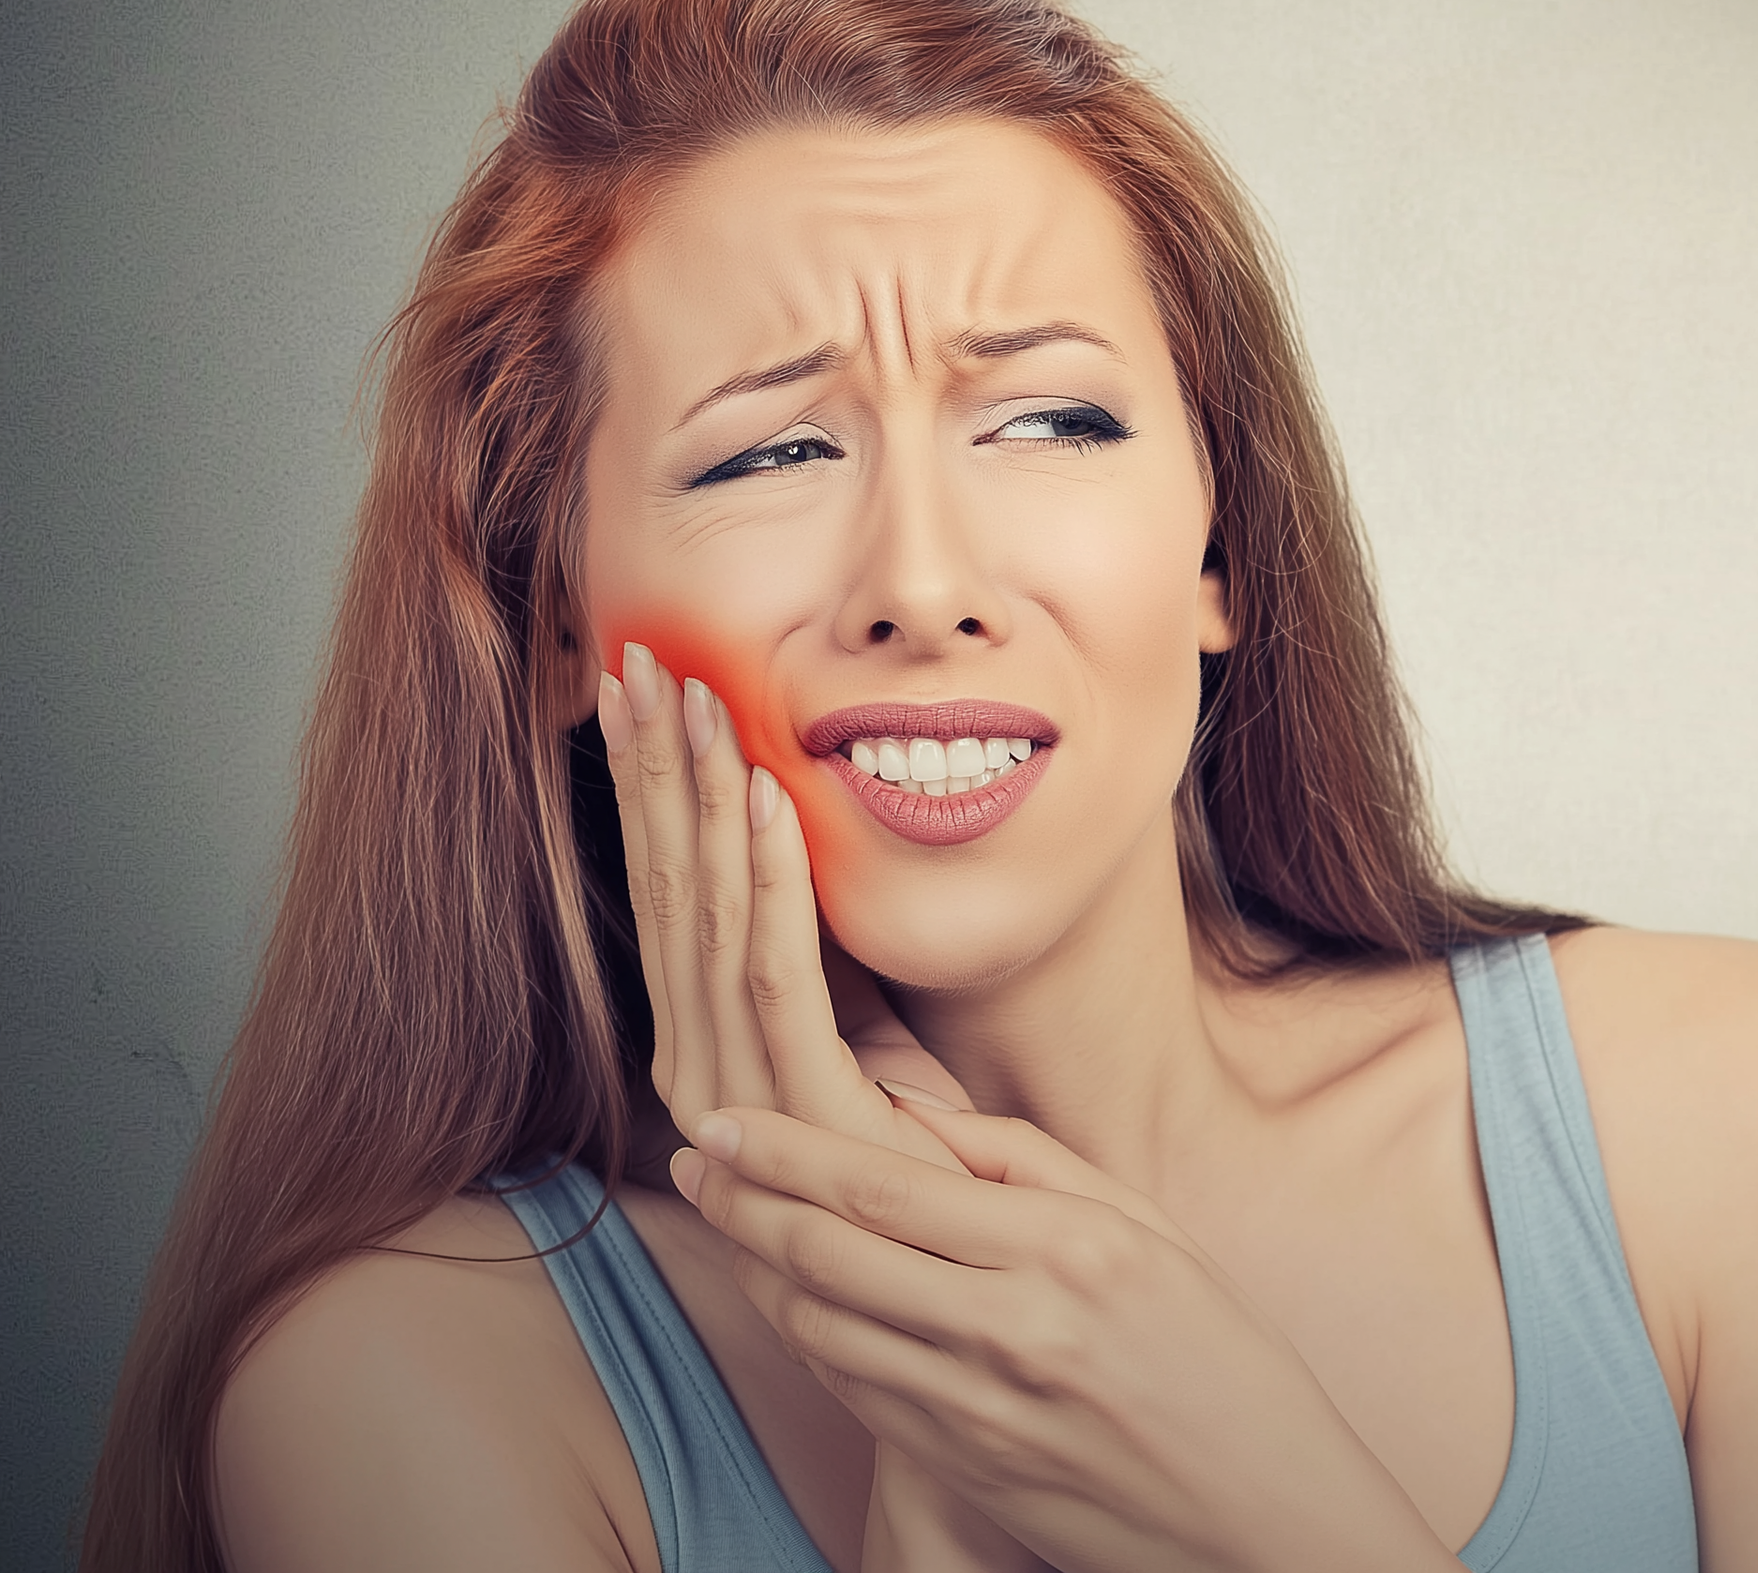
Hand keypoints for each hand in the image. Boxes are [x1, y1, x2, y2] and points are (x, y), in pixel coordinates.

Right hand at [597, 645, 967, 1160]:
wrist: (951, 1265)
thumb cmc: (907, 1138)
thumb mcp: (848, 1020)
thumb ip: (808, 946)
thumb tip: (791, 831)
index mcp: (694, 1040)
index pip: (659, 889)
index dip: (643, 787)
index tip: (634, 691)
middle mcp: (690, 1064)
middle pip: (664, 888)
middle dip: (650, 770)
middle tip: (638, 663)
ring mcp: (733, 1093)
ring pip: (707, 916)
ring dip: (698, 799)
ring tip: (694, 700)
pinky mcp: (799, 1109)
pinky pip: (778, 971)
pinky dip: (771, 878)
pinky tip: (764, 798)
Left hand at [671, 1105, 1459, 1572]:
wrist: (1272, 1519)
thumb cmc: (1218, 1350)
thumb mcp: (1143, 1225)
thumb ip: (1021, 1158)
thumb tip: (904, 1106)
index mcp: (1064, 1250)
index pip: (884, 1186)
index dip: (783, 1150)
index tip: (720, 1119)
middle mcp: (1013, 1331)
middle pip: (831, 1255)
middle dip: (743, 1200)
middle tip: (691, 1155)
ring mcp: (982, 1414)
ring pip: (824, 1328)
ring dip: (756, 1267)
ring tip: (724, 1213)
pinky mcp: (966, 1472)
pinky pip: (855, 1394)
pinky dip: (805, 1335)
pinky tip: (784, 1294)